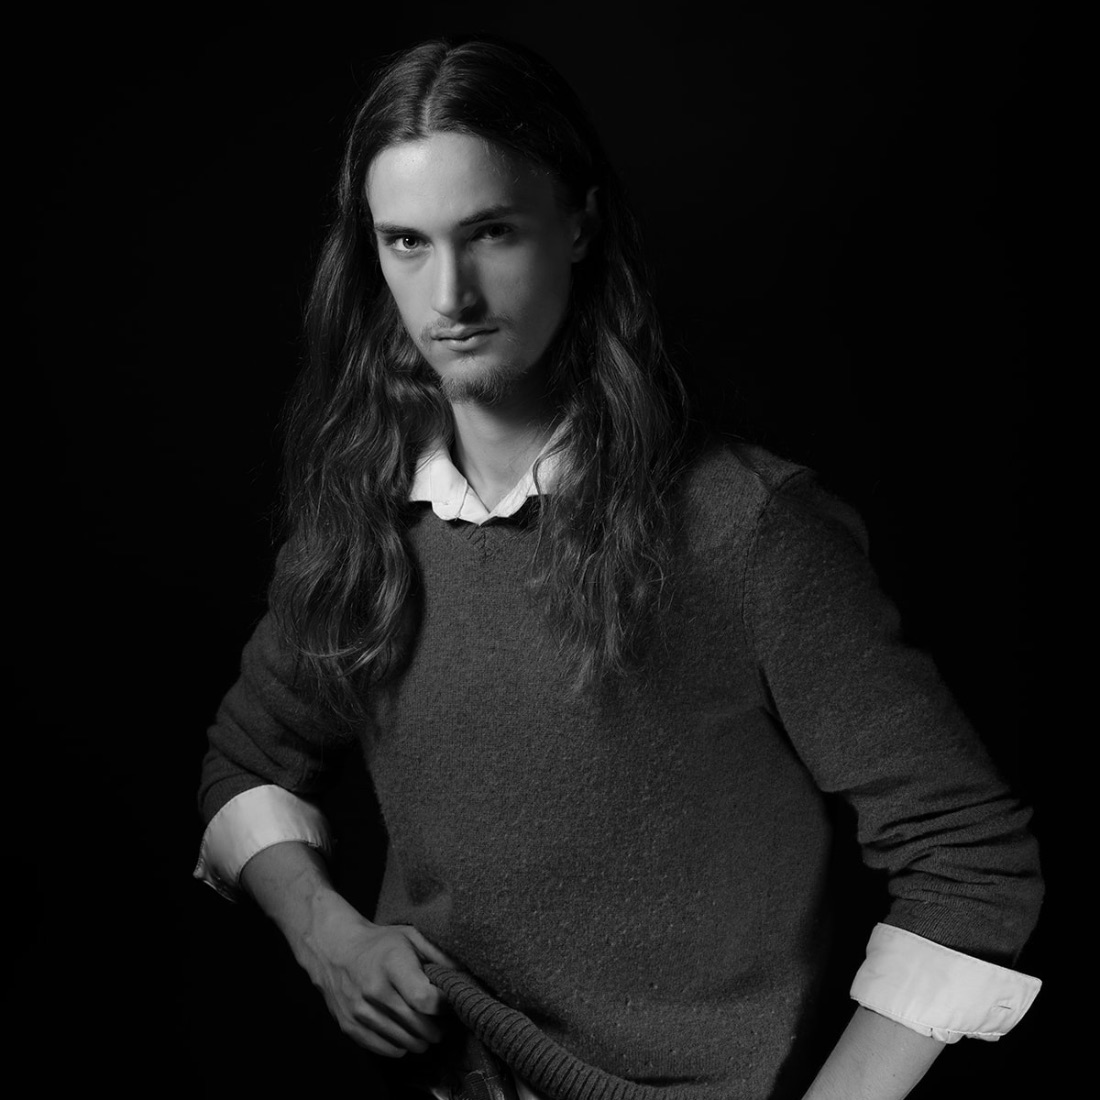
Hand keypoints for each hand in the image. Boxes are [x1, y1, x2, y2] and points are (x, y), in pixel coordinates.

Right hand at [299, 904, 459, 1056]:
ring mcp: (359, 1010)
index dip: (443, 1005)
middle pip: (417, 1025)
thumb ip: (439, 955)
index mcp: (391, 964)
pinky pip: (384, 1049)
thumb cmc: (380, 943)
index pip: (424, 999)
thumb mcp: (411, 936)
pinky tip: (407, 1034)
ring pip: (403, 1042)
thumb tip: (465, 976)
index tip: (449, 1001)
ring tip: (428, 1030)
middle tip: (443, 1023)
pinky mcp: (349, 1026)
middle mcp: (373, 989)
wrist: (335, 950)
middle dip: (436, 1028)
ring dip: (421, 1040)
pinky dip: (400, 1047)